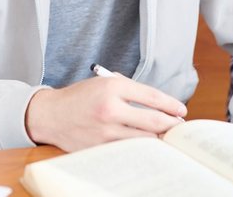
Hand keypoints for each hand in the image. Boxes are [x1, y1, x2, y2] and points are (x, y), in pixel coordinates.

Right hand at [25, 76, 186, 151]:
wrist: (50, 115)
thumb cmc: (80, 97)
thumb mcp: (104, 83)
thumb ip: (130, 91)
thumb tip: (160, 105)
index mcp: (112, 87)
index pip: (152, 97)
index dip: (172, 105)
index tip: (181, 111)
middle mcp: (110, 109)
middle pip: (153, 121)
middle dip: (171, 125)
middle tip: (180, 128)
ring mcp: (105, 131)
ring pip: (144, 140)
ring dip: (159, 140)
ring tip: (167, 138)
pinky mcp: (100, 148)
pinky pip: (128, 150)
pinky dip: (141, 149)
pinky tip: (148, 147)